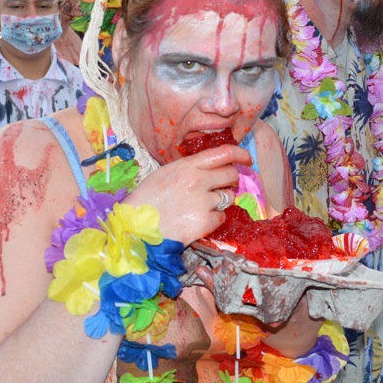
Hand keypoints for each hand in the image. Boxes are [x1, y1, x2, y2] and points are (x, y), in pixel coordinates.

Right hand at [124, 144, 251, 245]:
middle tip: (220, 187)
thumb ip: (188, 169)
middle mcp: (198, 181)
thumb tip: (210, 168)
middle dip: (230, 181)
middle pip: (231, 175)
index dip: (240, 154)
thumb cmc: (145, 201)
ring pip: (229, 197)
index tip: (246, 159)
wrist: (135, 229)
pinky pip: (221, 217)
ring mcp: (203, 202)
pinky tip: (197, 220)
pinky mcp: (205, 222)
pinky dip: (214, 219)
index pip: (223, 153)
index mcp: (186, 166)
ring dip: (221, 201)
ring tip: (201, 207)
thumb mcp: (163, 174)